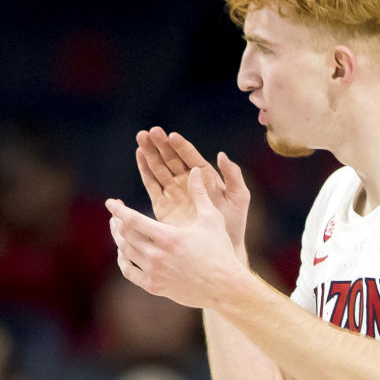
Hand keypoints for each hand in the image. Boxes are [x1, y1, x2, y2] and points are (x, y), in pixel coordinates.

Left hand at [107, 168, 252, 309]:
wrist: (224, 287)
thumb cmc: (220, 251)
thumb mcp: (212, 219)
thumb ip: (200, 194)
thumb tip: (195, 169)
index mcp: (169, 237)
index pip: (132, 220)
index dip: (118, 210)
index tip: (111, 202)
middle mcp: (157, 256)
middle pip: (125, 235)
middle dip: (117, 222)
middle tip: (116, 214)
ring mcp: (154, 273)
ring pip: (125, 252)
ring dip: (119, 239)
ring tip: (118, 229)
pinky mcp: (154, 286)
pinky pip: (129, 272)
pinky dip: (123, 260)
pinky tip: (124, 252)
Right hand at [135, 127, 250, 249]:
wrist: (221, 248)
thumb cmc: (234, 223)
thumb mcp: (239, 198)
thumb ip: (233, 176)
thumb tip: (222, 155)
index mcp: (205, 177)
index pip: (190, 157)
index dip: (181, 146)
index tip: (172, 136)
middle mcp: (188, 182)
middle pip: (172, 158)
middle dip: (161, 145)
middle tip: (151, 131)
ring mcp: (174, 192)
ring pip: (159, 168)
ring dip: (150, 153)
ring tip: (141, 137)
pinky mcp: (162, 205)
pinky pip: (152, 184)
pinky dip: (145, 170)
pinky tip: (140, 154)